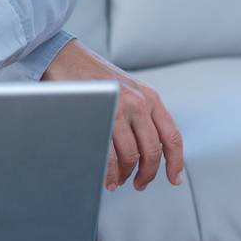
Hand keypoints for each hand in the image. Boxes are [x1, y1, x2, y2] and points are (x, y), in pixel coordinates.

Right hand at [41, 38, 183, 191]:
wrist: (64, 56)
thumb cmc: (91, 76)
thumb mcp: (125, 90)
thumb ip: (139, 114)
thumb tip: (143, 151)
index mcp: (150, 97)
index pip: (172, 136)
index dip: (176, 162)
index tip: (173, 179)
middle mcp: (140, 102)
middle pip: (153, 151)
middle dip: (147, 174)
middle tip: (139, 184)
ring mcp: (120, 108)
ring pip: (131, 155)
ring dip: (125, 175)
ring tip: (117, 182)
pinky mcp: (101, 114)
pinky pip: (110, 154)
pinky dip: (109, 172)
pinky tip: (107, 177)